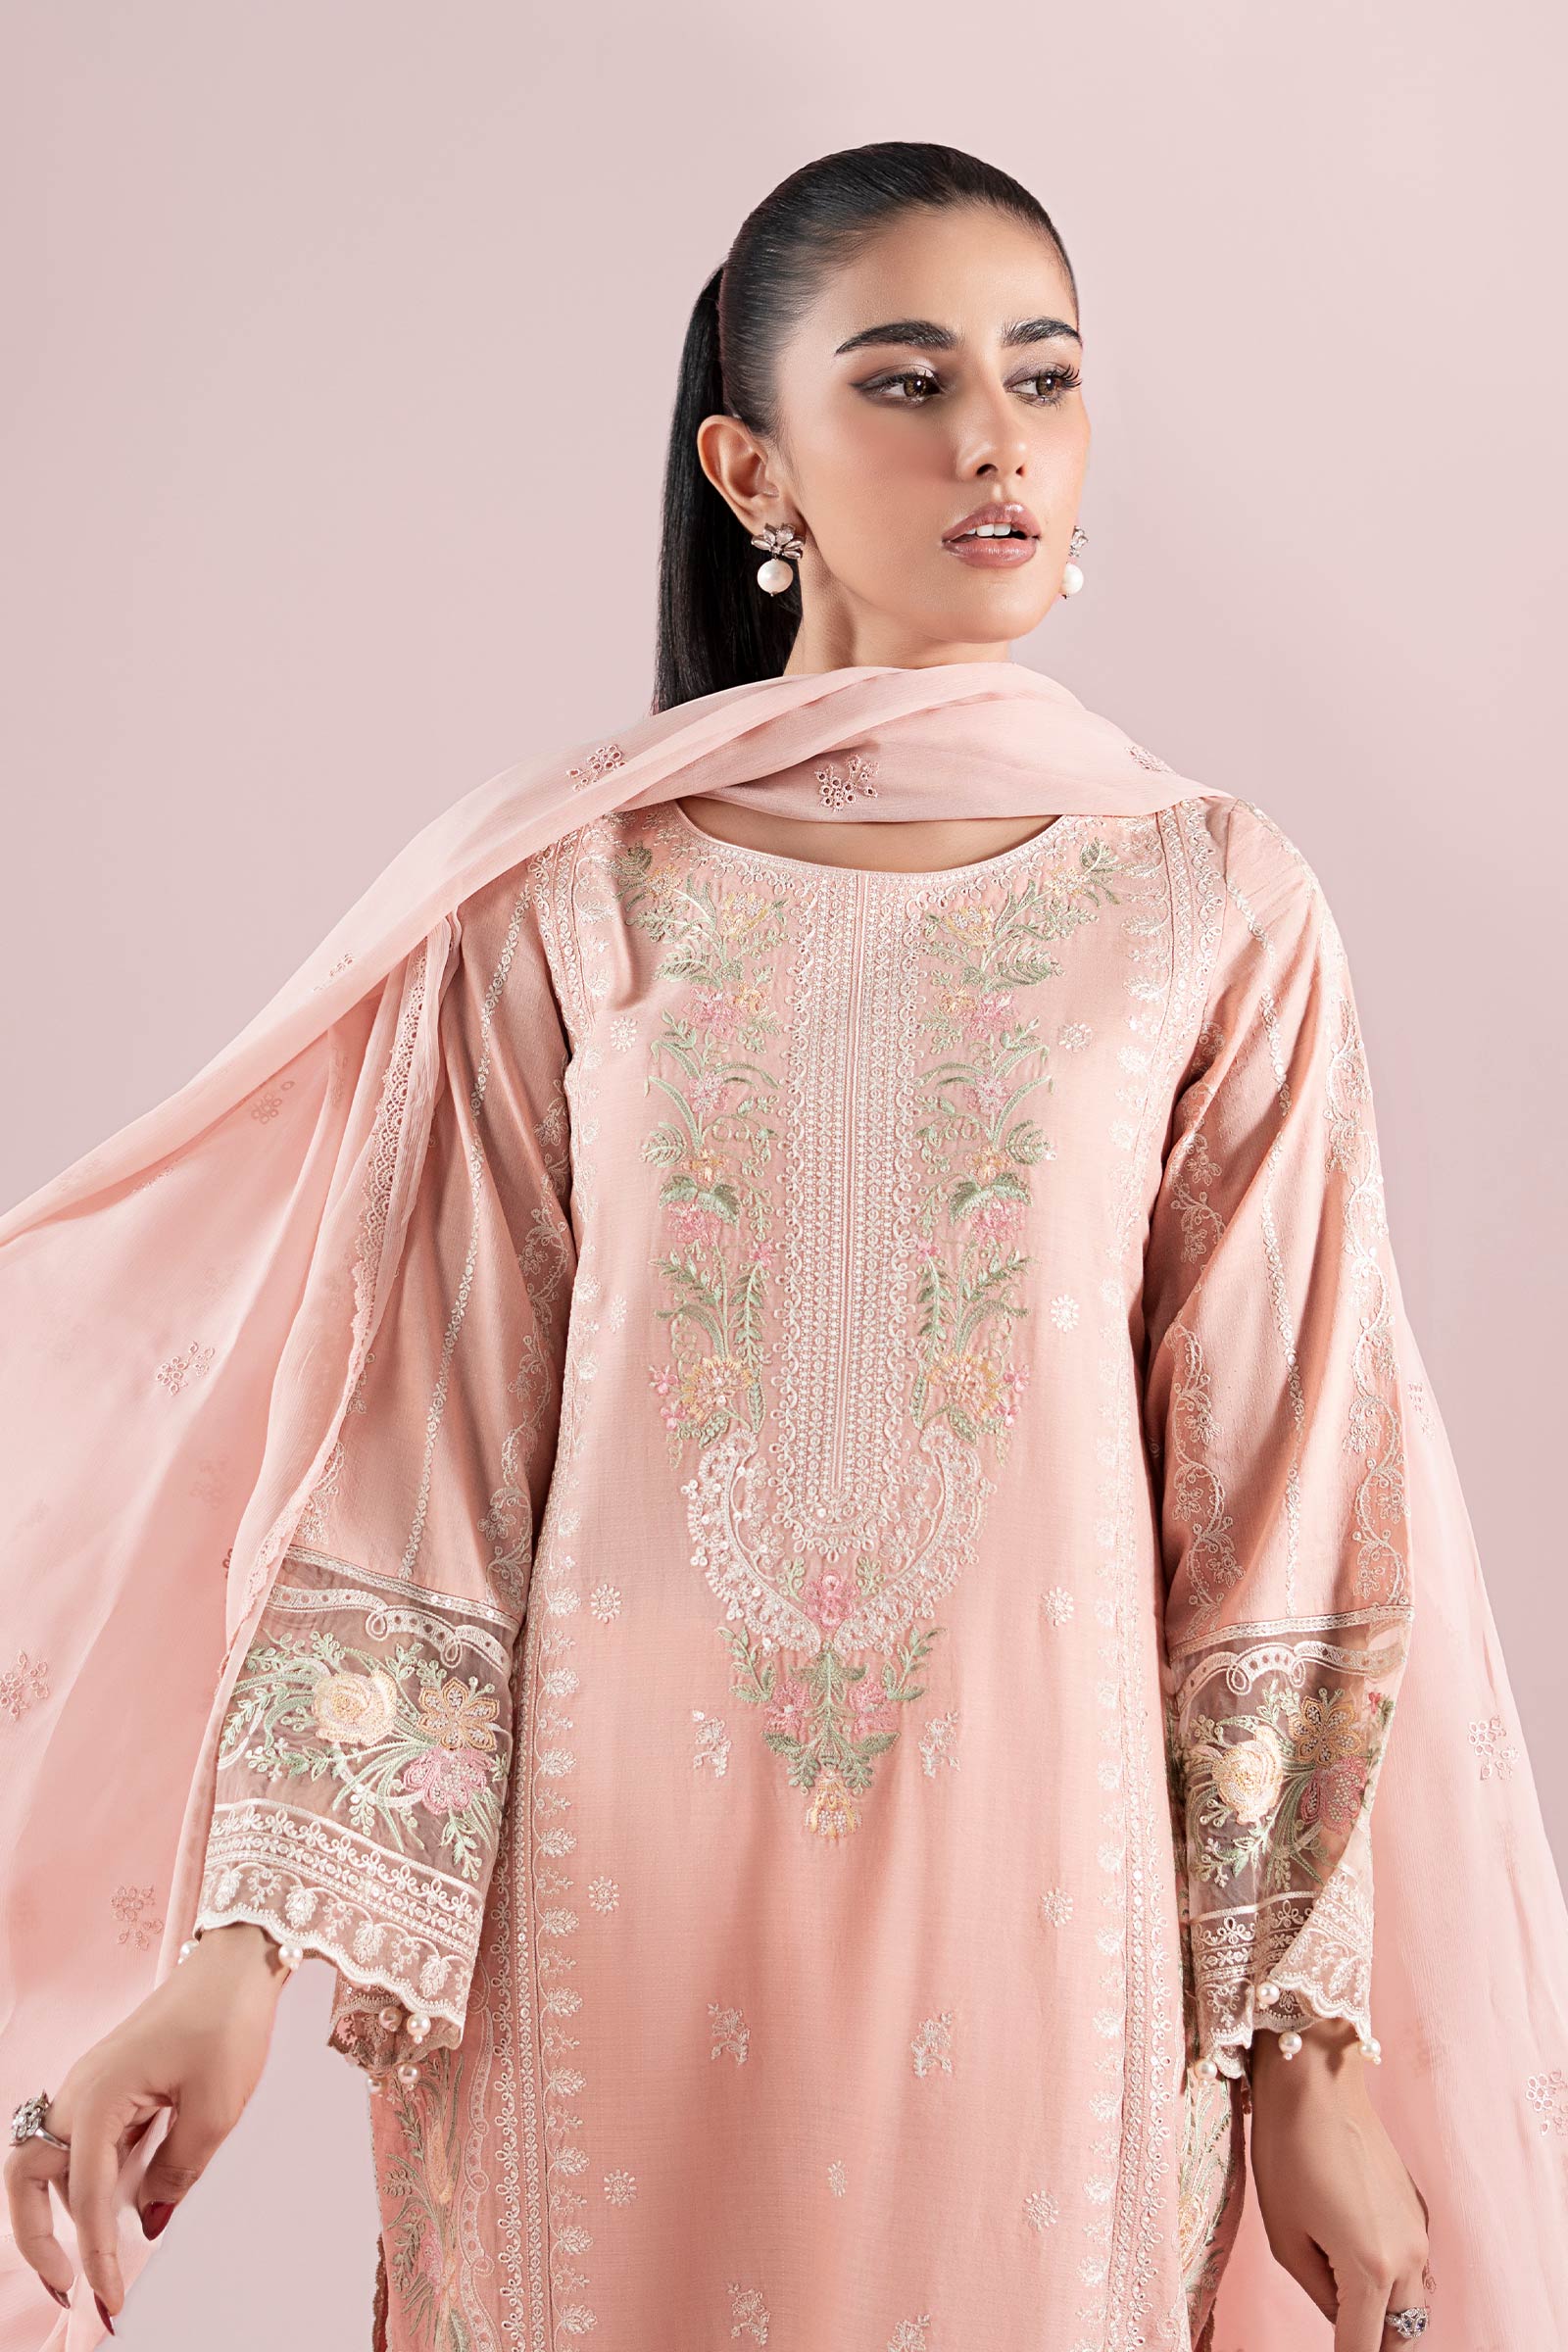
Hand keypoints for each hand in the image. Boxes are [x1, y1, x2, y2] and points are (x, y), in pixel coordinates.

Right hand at [3, 1922, 288, 2330]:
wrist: (239, 1961)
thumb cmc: (228, 2024)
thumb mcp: (216, 2110)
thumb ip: (178, 2173)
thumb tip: (147, 2220)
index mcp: (99, 2099)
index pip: (86, 2199)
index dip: (98, 2257)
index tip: (112, 2303)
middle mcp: (82, 2093)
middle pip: (28, 2176)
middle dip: (38, 2236)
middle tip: (69, 2284)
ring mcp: (94, 2086)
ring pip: (56, 2162)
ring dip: (72, 2208)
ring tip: (111, 2252)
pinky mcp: (114, 2084)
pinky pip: (89, 2143)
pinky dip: (98, 2178)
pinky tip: (137, 2196)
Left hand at [1248, 2016, 1430, 2351]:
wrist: (1318, 2082)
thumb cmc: (1288, 2152)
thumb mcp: (1285, 2235)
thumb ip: (1319, 2292)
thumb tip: (1342, 2319)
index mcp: (1371, 2269)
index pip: (1363, 2348)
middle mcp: (1408, 2257)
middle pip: (1402, 2337)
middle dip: (1375, 2347)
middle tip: (1344, 2340)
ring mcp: (1419, 2232)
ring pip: (1413, 2304)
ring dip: (1387, 2318)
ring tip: (1348, 2312)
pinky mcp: (1417, 2210)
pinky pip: (1413, 2267)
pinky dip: (1393, 2283)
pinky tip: (1357, 2266)